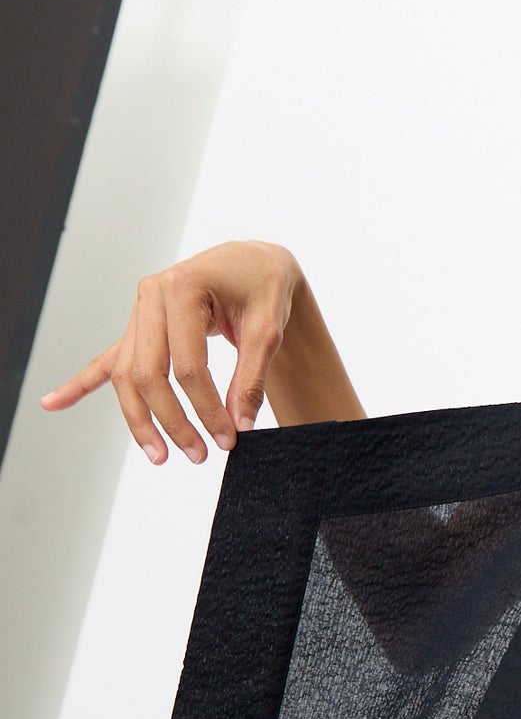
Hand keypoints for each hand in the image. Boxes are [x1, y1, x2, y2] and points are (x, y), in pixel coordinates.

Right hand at [38, 240, 303, 464]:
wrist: (251, 262)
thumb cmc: (261, 286)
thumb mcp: (268, 328)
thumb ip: (251, 377)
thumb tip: (239, 425)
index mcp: (183, 287)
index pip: (187, 365)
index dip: (206, 408)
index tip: (229, 438)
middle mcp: (152, 296)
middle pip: (148, 373)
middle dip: (171, 420)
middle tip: (198, 455)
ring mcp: (140, 311)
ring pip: (127, 374)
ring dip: (138, 419)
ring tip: (159, 455)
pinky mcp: (138, 327)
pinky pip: (107, 359)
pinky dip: (81, 384)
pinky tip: (54, 404)